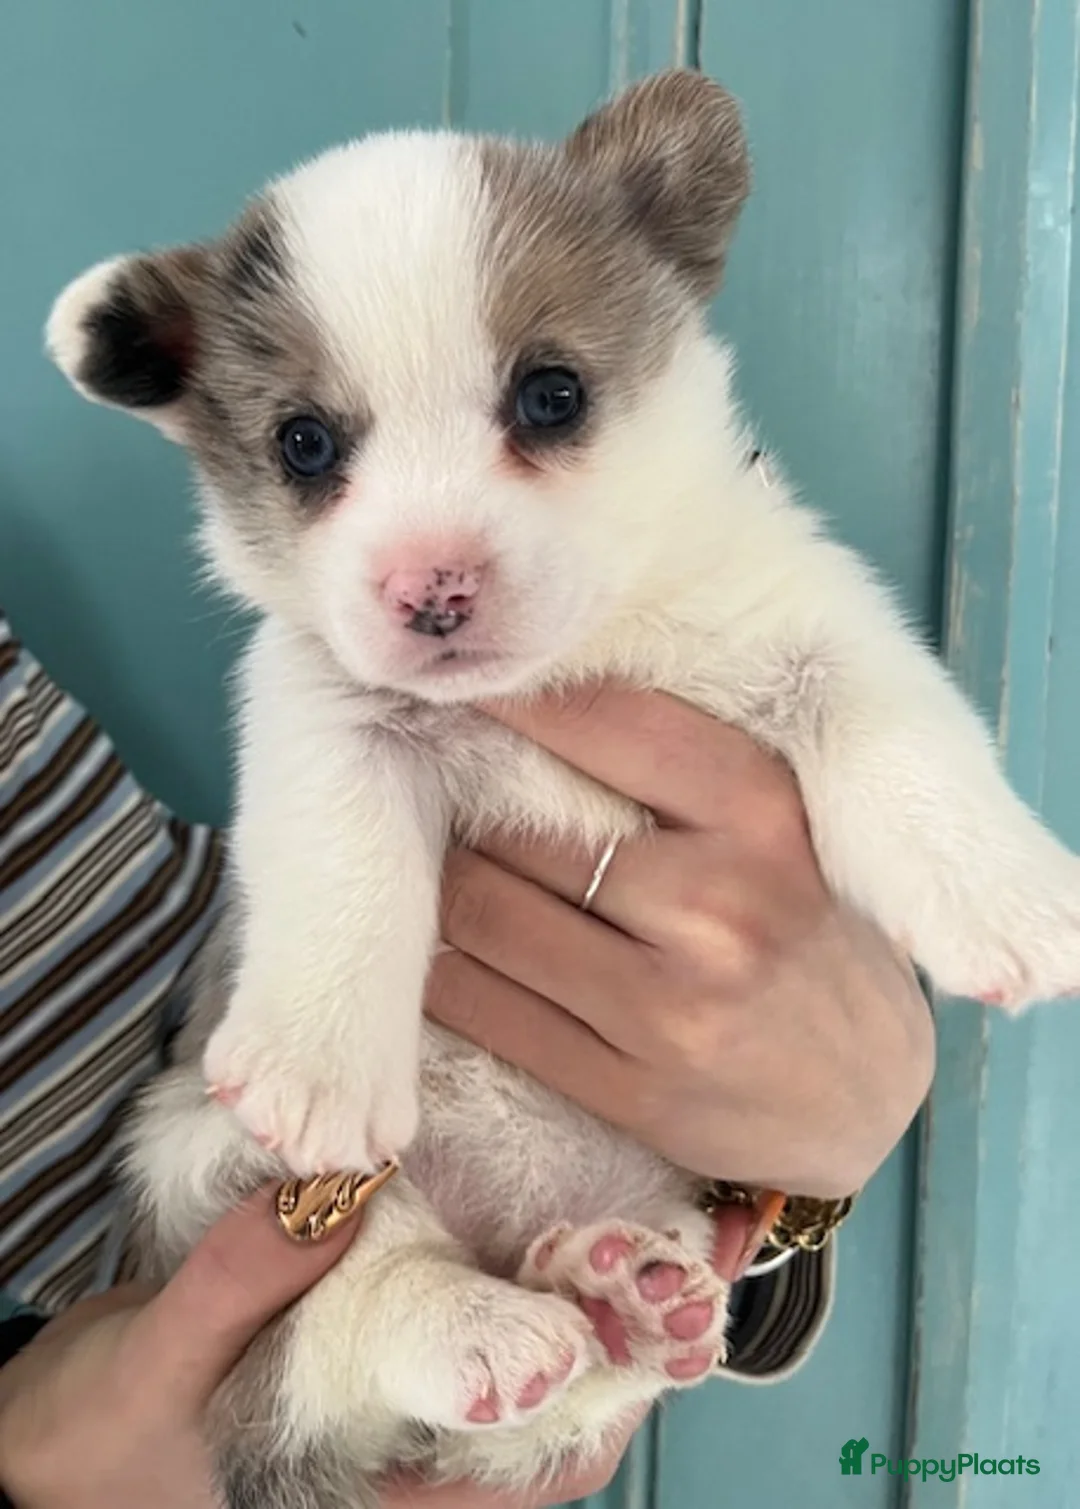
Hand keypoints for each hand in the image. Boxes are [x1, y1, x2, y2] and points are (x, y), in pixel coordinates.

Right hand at [0, 1184, 641, 1508]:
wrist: (54, 1446)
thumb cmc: (102, 1436)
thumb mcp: (158, 1361)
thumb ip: (238, 1284)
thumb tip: (338, 1189)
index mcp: (374, 1502)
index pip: (529, 1472)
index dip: (600, 1394)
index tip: (638, 1302)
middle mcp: (404, 1472)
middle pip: (550, 1423)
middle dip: (610, 1339)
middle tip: (653, 1246)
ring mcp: (394, 1425)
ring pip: (519, 1374)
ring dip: (573, 1307)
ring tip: (618, 1227)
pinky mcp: (376, 1369)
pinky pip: (465, 1329)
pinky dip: (508, 1280)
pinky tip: (533, 1223)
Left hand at [428, 684, 934, 1201]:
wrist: (864, 1098)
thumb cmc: (807, 933)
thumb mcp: (784, 826)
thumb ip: (683, 768)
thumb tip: (532, 697)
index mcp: (763, 816)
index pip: (606, 724)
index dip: (518, 699)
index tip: (467, 685)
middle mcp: (717, 909)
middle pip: (518, 827)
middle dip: (469, 804)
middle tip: (439, 790)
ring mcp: (669, 1010)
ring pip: (480, 913)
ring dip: (447, 887)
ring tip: (450, 868)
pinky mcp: (626, 1090)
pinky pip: (478, 1007)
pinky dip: (444, 971)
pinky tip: (455, 949)